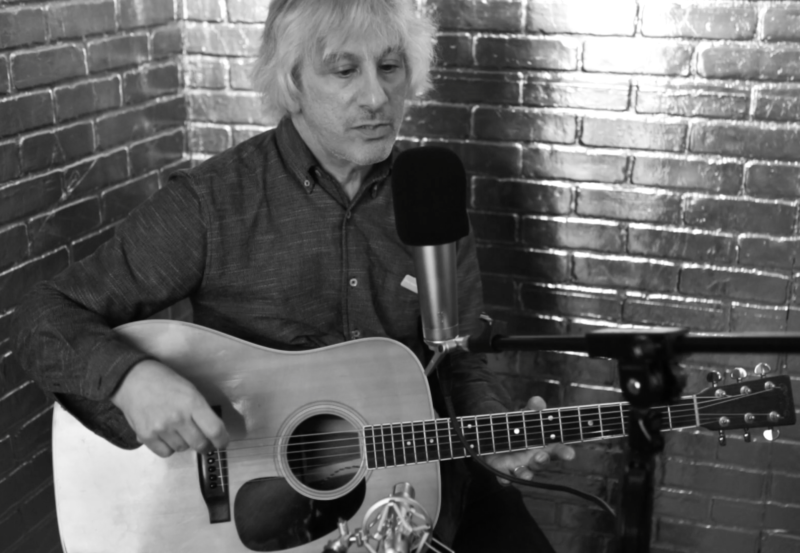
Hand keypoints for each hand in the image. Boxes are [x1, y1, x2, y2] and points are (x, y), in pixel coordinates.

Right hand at [111, 359, 228, 457]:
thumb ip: (201, 410)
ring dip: (185, 443)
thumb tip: (213, 432)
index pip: (214, 430)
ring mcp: (161, 428)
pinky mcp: (146, 436)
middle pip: (200, 444)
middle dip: (205, 445)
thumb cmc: (164, 381)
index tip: (222, 442)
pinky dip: (169, 448)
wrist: (132, 379)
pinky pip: (166, 453)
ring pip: (183, 448)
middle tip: (204, 441)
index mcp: (192, 402)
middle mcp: (178, 418)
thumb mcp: (189, 389)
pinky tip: (167, 436)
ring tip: (179, 430)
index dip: (222, 440)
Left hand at [484, 396, 574, 484]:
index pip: (558, 450)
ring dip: (526, 474)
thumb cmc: (519, 427)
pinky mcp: (503, 470)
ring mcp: (519, 465)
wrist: (498, 435)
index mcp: (544, 445)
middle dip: (544, 461)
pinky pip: (505, 478)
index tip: (570, 454)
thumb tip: (538, 401)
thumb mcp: (525, 416)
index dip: (564, 453)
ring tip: (527, 473)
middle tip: (542, 457)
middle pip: (542, 463)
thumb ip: (532, 409)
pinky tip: (504, 480)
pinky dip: (505, 480)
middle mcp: (534, 458)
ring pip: (525, 473)